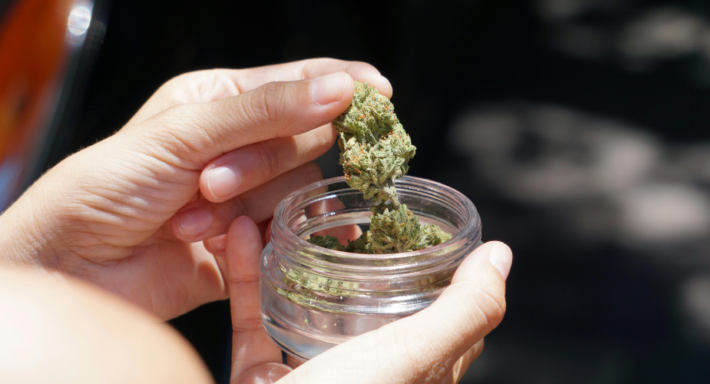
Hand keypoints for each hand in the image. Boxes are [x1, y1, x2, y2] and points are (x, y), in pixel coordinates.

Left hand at [0, 58, 392, 319]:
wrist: (73, 266)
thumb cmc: (108, 186)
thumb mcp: (182, 134)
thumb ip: (265, 112)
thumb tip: (340, 89)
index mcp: (219, 102)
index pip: (297, 84)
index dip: (340, 85)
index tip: (381, 92)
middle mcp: (239, 145)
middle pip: (302, 141)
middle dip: (260, 164)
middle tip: (210, 183)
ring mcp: (247, 195)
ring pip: (295, 191)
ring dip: (247, 208)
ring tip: (194, 221)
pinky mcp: (250, 241)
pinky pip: (291, 234)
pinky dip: (283, 240)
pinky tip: (276, 241)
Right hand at [223, 216, 511, 383]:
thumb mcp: (412, 358)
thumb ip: (462, 312)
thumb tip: (502, 255)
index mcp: (414, 373)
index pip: (446, 316)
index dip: (444, 269)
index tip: (428, 224)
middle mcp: (368, 376)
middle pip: (371, 303)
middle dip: (360, 253)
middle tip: (351, 206)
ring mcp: (313, 379)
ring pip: (307, 304)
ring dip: (298, 256)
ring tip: (292, 211)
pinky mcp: (263, 381)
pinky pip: (254, 318)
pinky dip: (248, 275)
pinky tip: (242, 235)